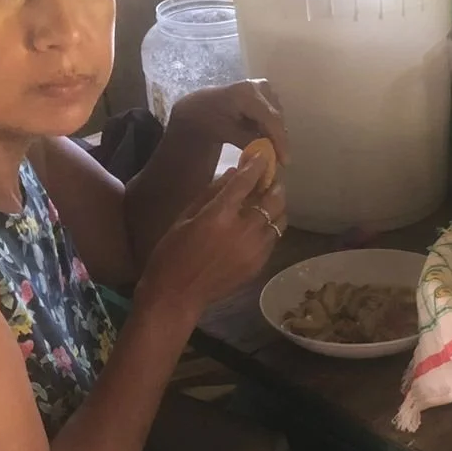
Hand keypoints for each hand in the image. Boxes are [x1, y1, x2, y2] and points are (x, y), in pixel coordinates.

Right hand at [136, 146, 285, 322]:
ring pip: (279, 220)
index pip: (246, 182)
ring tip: (269, 201)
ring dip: (276, 207)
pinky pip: (274, 239)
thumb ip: (212, 192)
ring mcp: (254, 250)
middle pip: (272, 200)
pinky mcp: (259, 264)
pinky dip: (271, 227)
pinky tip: (261, 225)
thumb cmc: (172, 253)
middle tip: (269, 180)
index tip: (263, 155)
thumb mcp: (185, 217)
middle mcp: (243, 230)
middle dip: (273, 186)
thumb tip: (234, 171)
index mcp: (219, 215)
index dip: (257, 165)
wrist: (177, 294)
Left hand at [166, 80, 288, 165]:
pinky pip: (273, 111)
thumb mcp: (226, 132)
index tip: (284, 161)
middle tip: (278, 159)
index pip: (271, 119)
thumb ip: (250, 141)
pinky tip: (264, 137)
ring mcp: (262, 86)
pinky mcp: (263, 91)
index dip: (280, 141)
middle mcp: (258, 86)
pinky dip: (270, 126)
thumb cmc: (208, 118)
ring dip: (274, 132)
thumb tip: (270, 151)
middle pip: (276, 117)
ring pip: (277, 115)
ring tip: (270, 149)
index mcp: (247, 94)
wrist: (199, 104)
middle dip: (278, 138)